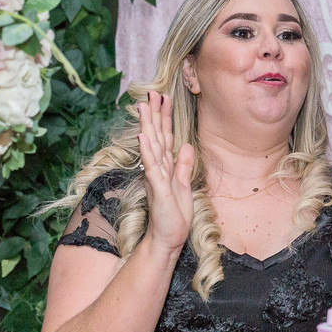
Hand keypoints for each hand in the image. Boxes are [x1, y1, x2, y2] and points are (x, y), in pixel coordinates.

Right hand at [137, 91, 194, 253]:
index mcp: (166, 167)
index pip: (165, 138)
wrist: (168, 239)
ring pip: (151, 147)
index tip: (164, 98)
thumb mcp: (185, 186)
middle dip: (155, 114)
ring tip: (144, 106)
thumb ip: (184, 166)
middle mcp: (157, 169)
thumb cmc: (174, 215)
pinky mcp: (156, 189)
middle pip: (156, 137)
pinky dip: (148, 152)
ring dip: (148, 126)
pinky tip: (144, 137)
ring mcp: (155, 178)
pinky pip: (152, 167)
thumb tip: (187, 146)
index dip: (164, 118)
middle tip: (152, 92)